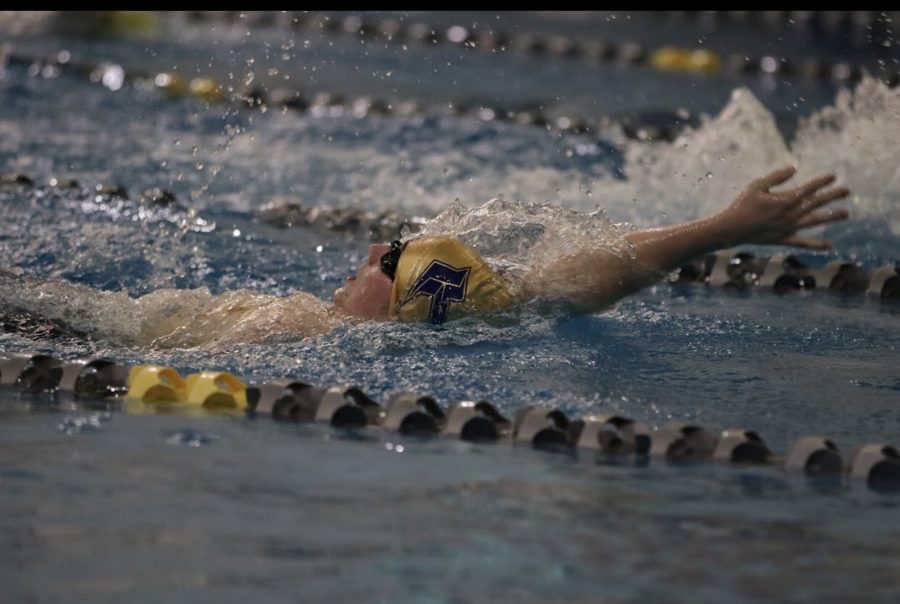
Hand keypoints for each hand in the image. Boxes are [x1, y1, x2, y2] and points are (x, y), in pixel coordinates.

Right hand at [715, 166, 849, 250]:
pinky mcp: (784, 239)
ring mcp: (788, 228)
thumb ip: (776, 176)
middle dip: (832, 196)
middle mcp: (790, 214)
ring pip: (814, 221)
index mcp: (784, 200)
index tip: (833, 176)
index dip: (821, 182)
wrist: (732, 228)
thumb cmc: (742, 205)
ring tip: (845, 214)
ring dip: (831, 217)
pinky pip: (802, 242)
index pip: (808, 189)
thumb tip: (794, 168)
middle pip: (816, 203)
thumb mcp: (757, 186)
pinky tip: (828, 246)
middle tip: (847, 191)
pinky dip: (815, 245)